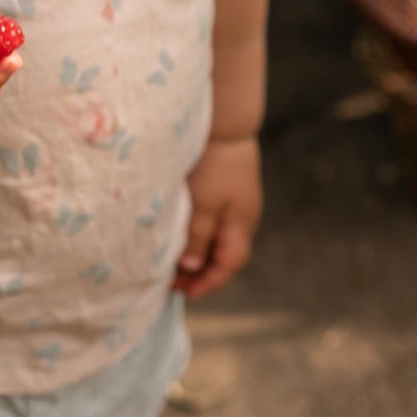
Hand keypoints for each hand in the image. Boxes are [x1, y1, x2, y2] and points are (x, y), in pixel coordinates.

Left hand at [174, 135, 262, 299]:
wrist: (225, 122)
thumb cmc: (212, 163)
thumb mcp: (202, 204)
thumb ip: (197, 238)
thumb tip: (191, 268)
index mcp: (241, 223)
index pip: (229, 264)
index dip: (208, 282)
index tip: (184, 293)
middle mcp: (244, 215)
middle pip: (226, 254)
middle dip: (201, 272)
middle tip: (172, 281)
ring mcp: (239, 201)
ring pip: (221, 238)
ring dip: (199, 253)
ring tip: (174, 260)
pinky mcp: (230, 188)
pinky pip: (217, 221)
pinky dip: (201, 234)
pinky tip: (185, 232)